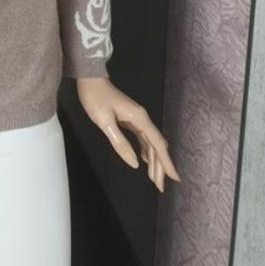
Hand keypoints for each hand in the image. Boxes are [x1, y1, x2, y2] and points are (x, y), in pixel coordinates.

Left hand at [75, 77, 180, 191]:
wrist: (90, 79)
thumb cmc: (95, 98)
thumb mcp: (105, 122)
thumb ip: (120, 143)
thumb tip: (135, 164)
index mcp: (139, 118)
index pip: (157, 144)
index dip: (166, 162)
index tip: (175, 178)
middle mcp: (142, 119)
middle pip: (156, 145)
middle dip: (160, 166)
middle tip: (160, 186)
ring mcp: (136, 118)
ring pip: (150, 143)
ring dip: (153, 160)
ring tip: (154, 178)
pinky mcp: (130, 119)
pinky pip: (142, 138)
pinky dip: (146, 151)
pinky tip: (145, 160)